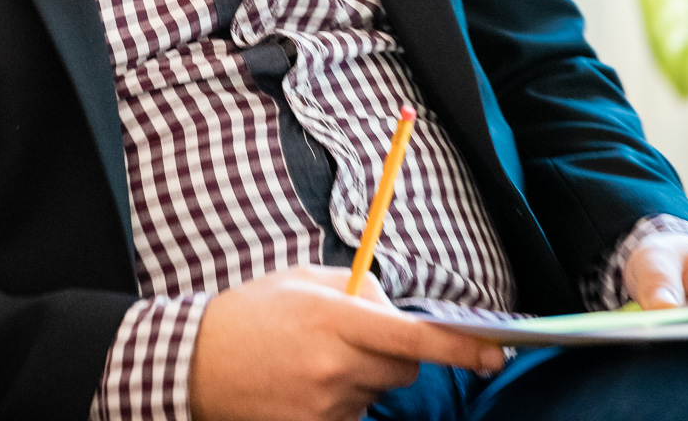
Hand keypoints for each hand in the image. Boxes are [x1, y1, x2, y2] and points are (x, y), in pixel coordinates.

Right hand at [188, 266, 508, 420]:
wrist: (193, 363)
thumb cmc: (251, 314)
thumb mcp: (302, 280)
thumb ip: (359, 291)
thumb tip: (401, 314)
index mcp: (333, 318)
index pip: (414, 338)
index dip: (460, 348)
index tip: (494, 352)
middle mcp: (334, 364)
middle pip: (405, 370)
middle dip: (395, 356)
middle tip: (352, 341)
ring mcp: (325, 403)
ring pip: (377, 393)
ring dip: (360, 378)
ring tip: (311, 363)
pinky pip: (353, 416)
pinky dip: (339, 402)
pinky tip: (303, 387)